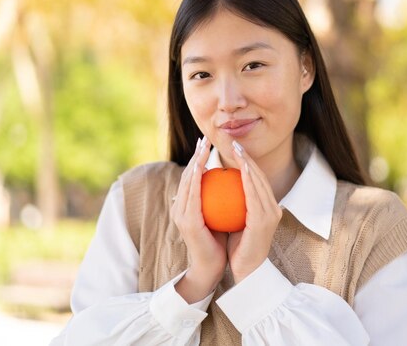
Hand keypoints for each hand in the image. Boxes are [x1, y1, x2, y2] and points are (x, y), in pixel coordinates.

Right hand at [172, 136, 227, 302]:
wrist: (211, 267)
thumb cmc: (218, 242)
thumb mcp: (217, 217)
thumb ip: (217, 201)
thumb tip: (227, 182)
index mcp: (185, 206)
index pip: (191, 177)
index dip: (197, 158)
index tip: (206, 143)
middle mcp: (178, 207)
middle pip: (187, 174)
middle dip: (195, 155)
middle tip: (204, 137)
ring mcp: (181, 214)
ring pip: (187, 181)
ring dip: (196, 161)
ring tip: (204, 146)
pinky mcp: (188, 222)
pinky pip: (194, 194)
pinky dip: (199, 178)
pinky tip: (208, 166)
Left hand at [227, 141, 282, 283]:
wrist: (245, 270)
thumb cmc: (237, 246)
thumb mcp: (234, 220)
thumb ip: (231, 204)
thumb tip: (215, 184)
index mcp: (266, 207)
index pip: (254, 178)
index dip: (244, 160)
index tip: (231, 146)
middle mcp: (272, 208)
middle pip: (259, 176)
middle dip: (247, 157)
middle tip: (233, 141)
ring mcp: (271, 214)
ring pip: (259, 182)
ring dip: (248, 163)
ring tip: (236, 149)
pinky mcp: (264, 221)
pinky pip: (255, 196)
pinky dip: (249, 181)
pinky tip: (239, 169)